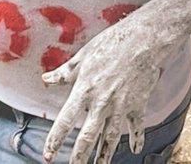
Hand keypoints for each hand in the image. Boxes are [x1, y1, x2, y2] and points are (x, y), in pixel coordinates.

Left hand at [41, 13, 163, 163]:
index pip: (66, 120)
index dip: (55, 139)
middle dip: (79, 156)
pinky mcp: (138, 103)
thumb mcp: (83, 55)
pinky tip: (135, 150)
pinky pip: (136, 126)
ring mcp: (122, 105)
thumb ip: (65, 72)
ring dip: (105, 154)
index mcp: (85, 89)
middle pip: (88, 136)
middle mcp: (102, 102)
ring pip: (111, 137)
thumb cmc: (112, 43)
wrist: (144, 39)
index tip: (48, 155)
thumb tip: (46, 79)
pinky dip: (136, 139)